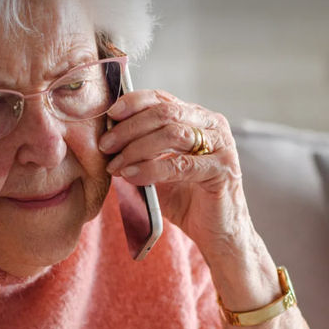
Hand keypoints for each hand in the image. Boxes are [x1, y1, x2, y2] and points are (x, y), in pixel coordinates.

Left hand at [98, 90, 251, 255]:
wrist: (215, 230)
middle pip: (165, 113)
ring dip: (137, 148)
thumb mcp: (157, 167)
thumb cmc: (185, 197)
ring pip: (173, 134)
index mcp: (196, 118)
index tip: (110, 114)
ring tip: (116, 164)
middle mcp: (212, 125)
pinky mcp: (223, 170)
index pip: (162, 98)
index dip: (134, 103)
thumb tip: (108, 136)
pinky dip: (151, 169)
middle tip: (106, 145)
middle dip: (129, 128)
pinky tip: (132, 175)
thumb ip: (140, 149)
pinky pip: (181, 165)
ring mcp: (222, 146)